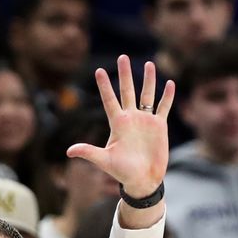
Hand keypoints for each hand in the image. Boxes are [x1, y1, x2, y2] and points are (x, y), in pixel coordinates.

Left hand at [66, 56, 173, 200]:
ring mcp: (145, 121)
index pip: (109, 100)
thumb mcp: (104, 160)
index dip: (104, 86)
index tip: (98, 71)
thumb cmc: (122, 172)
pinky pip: (163, 107)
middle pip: (127, 91)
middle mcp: (130, 118)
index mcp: (117, 123)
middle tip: (122, 57)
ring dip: (148, 80)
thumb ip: (88, 152)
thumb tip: (68, 151)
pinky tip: (169, 83)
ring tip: (148, 63)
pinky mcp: (159, 126)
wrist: (142, 179)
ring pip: (147, 95)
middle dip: (125, 75)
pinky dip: (167, 96)